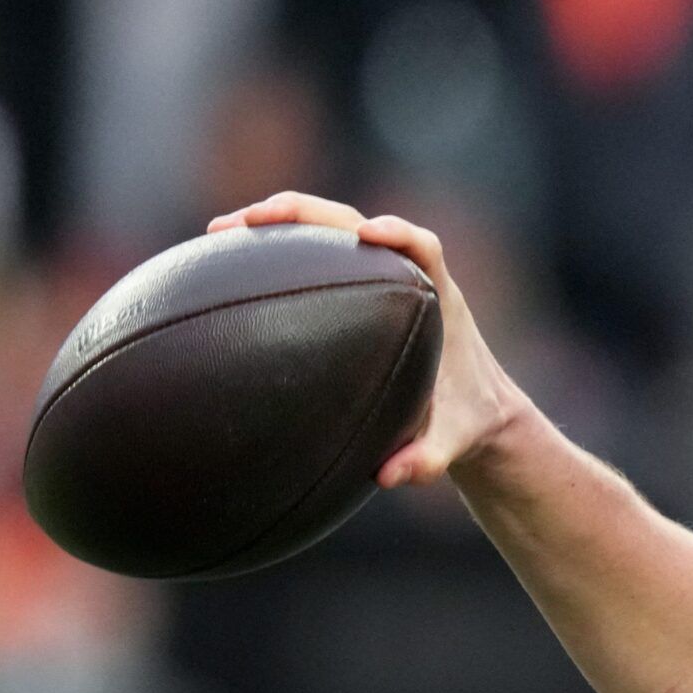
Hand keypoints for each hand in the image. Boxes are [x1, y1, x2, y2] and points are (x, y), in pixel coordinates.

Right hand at [206, 191, 525, 487]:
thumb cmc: (465, 420)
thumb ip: (428, 458)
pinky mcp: (357, 288)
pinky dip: (273, 256)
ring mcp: (379, 276)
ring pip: (327, 233)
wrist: (475, 408)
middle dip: (307, 214)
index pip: (424, 246)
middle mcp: (407, 275)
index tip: (366, 234)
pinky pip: (314, 259)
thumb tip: (388, 478)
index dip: (398, 233)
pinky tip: (223, 270)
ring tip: (217, 234)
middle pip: (357, 222)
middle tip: (252, 220)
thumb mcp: (452, 443)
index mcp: (439, 298)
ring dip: (277, 225)